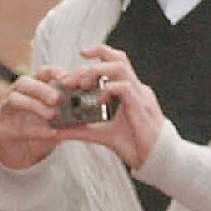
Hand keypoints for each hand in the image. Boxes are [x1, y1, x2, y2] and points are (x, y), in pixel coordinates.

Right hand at [0, 69, 66, 171]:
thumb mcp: (61, 121)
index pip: (46, 72)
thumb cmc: (44, 130)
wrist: (24, 153)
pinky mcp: (2, 127)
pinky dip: (32, 129)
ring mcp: (7, 108)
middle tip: (58, 98)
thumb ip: (71, 116)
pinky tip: (48, 132)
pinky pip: (14, 125)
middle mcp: (18, 93)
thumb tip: (90, 115)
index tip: (72, 82)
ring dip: (34, 105)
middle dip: (42, 88)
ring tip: (51, 115)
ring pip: (15, 97)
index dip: (58, 73)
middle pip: (26, 81)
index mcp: (36, 86)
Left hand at [66, 43, 164, 171]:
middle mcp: (135, 87)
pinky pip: (124, 88)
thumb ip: (80, 130)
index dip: (100, 52)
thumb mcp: (100, 135)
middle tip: (69, 78)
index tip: (81, 53)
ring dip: (97, 71)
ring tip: (81, 83)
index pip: (116, 61)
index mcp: (128, 90)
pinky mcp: (141, 105)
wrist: (153, 158)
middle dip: (90, 64)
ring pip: (120, 68)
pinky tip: (97, 99)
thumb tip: (56, 130)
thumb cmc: (132, 144)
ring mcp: (140, 94)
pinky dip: (108, 89)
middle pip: (117, 59)